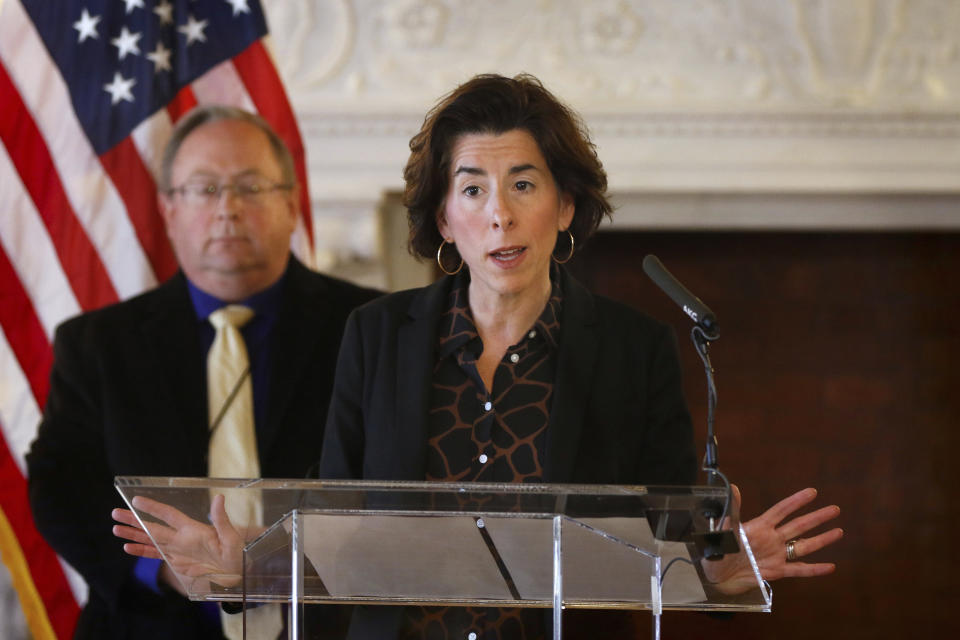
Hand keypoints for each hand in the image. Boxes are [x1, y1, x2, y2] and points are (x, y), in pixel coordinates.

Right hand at [112, 494, 244, 587]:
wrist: (236, 572)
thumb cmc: (236, 553)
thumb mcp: (231, 537)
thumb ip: (221, 519)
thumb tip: (219, 498)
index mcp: (192, 529)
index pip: (168, 515)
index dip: (153, 508)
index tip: (136, 500)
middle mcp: (181, 537)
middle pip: (153, 526)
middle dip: (134, 520)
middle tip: (116, 512)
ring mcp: (177, 549)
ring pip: (150, 539)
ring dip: (133, 534)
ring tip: (115, 528)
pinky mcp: (177, 561)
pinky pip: (155, 554)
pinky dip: (142, 551)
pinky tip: (128, 547)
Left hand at [704, 485, 842, 594]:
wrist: (715, 577)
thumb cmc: (718, 552)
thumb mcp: (725, 531)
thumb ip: (733, 511)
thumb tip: (734, 487)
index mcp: (759, 527)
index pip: (782, 511)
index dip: (796, 501)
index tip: (812, 492)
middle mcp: (771, 539)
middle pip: (798, 526)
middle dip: (816, 518)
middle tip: (835, 509)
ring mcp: (776, 555)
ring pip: (803, 546)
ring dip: (821, 540)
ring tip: (839, 532)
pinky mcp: (776, 572)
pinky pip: (799, 570)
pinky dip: (814, 569)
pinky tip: (830, 567)